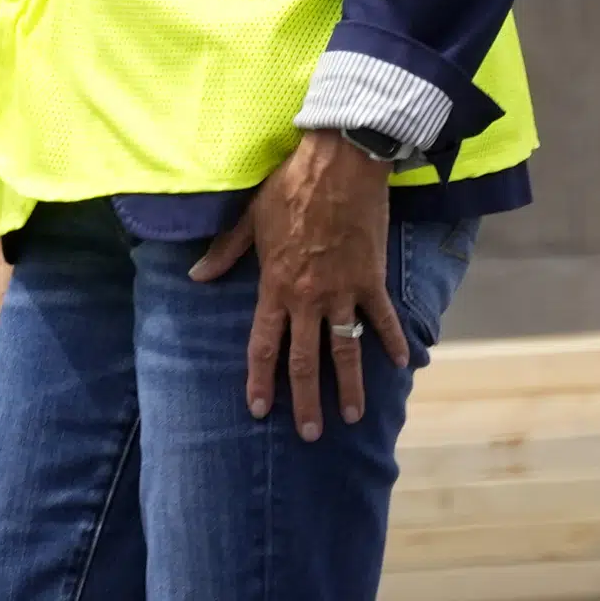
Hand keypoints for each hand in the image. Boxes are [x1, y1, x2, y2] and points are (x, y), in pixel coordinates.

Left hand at [191, 132, 407, 441]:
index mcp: (275, 286)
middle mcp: (308, 297)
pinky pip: (382, 318)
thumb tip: (196, 276)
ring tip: (352, 417)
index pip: (263, 345)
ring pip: (345, 350)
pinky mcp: (370, 279)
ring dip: (350, 387)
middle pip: (304, 360)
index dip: (260, 380)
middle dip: (305, 400)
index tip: (259, 409)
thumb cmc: (288, 188)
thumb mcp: (249, 219)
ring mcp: (342, 291)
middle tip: (309, 434)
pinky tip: (402, 364)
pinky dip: (392, 341)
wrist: (337, 166)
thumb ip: (225, 252)